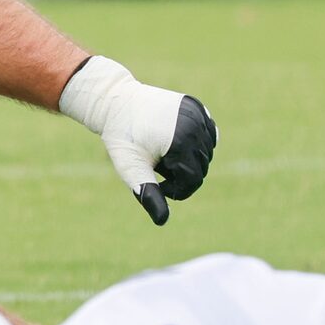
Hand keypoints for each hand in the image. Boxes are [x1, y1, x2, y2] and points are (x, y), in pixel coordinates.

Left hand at [59, 55, 216, 222]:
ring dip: (189, 158)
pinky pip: (208, 134)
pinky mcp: (197, 107)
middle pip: (201, 167)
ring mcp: (198, 113)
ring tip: (163, 151)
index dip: (175, 189)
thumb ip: (149, 193)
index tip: (155, 181)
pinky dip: (197, 142)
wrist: (116, 102)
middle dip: (181, 173)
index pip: (193, 181)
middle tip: (156, 163)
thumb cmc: (122, 138)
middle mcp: (194, 125)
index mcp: (181, 142)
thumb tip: (162, 221)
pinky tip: (176, 140)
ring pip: (206, 152)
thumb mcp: (132, 168)